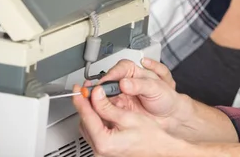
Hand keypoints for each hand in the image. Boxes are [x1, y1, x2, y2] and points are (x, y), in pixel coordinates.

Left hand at [73, 84, 191, 156]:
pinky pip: (94, 132)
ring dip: (90, 111)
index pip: (86, 116)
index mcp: (104, 142)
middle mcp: (99, 150)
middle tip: (87, 90)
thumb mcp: (128, 117)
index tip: (79, 88)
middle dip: (86, 104)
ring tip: (95, 97)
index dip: (82, 99)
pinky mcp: (105, 150)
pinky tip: (102, 110)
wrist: (160, 149)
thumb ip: (108, 106)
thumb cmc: (150, 137)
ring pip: (88, 127)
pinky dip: (96, 120)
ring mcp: (101, 151)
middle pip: (84, 121)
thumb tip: (96, 95)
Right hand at [96, 58, 194, 137]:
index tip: (104, 83)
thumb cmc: (168, 98)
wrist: (172, 117)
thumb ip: (140, 85)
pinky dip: (103, 110)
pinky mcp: (120, 110)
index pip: (119, 69)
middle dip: (100, 88)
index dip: (110, 75)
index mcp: (136, 72)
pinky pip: (108, 108)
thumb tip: (124, 83)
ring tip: (95, 103)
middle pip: (108, 82)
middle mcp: (126, 83)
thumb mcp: (156, 88)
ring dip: (98, 99)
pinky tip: (101, 112)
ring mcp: (122, 97)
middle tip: (94, 94)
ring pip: (105, 96)